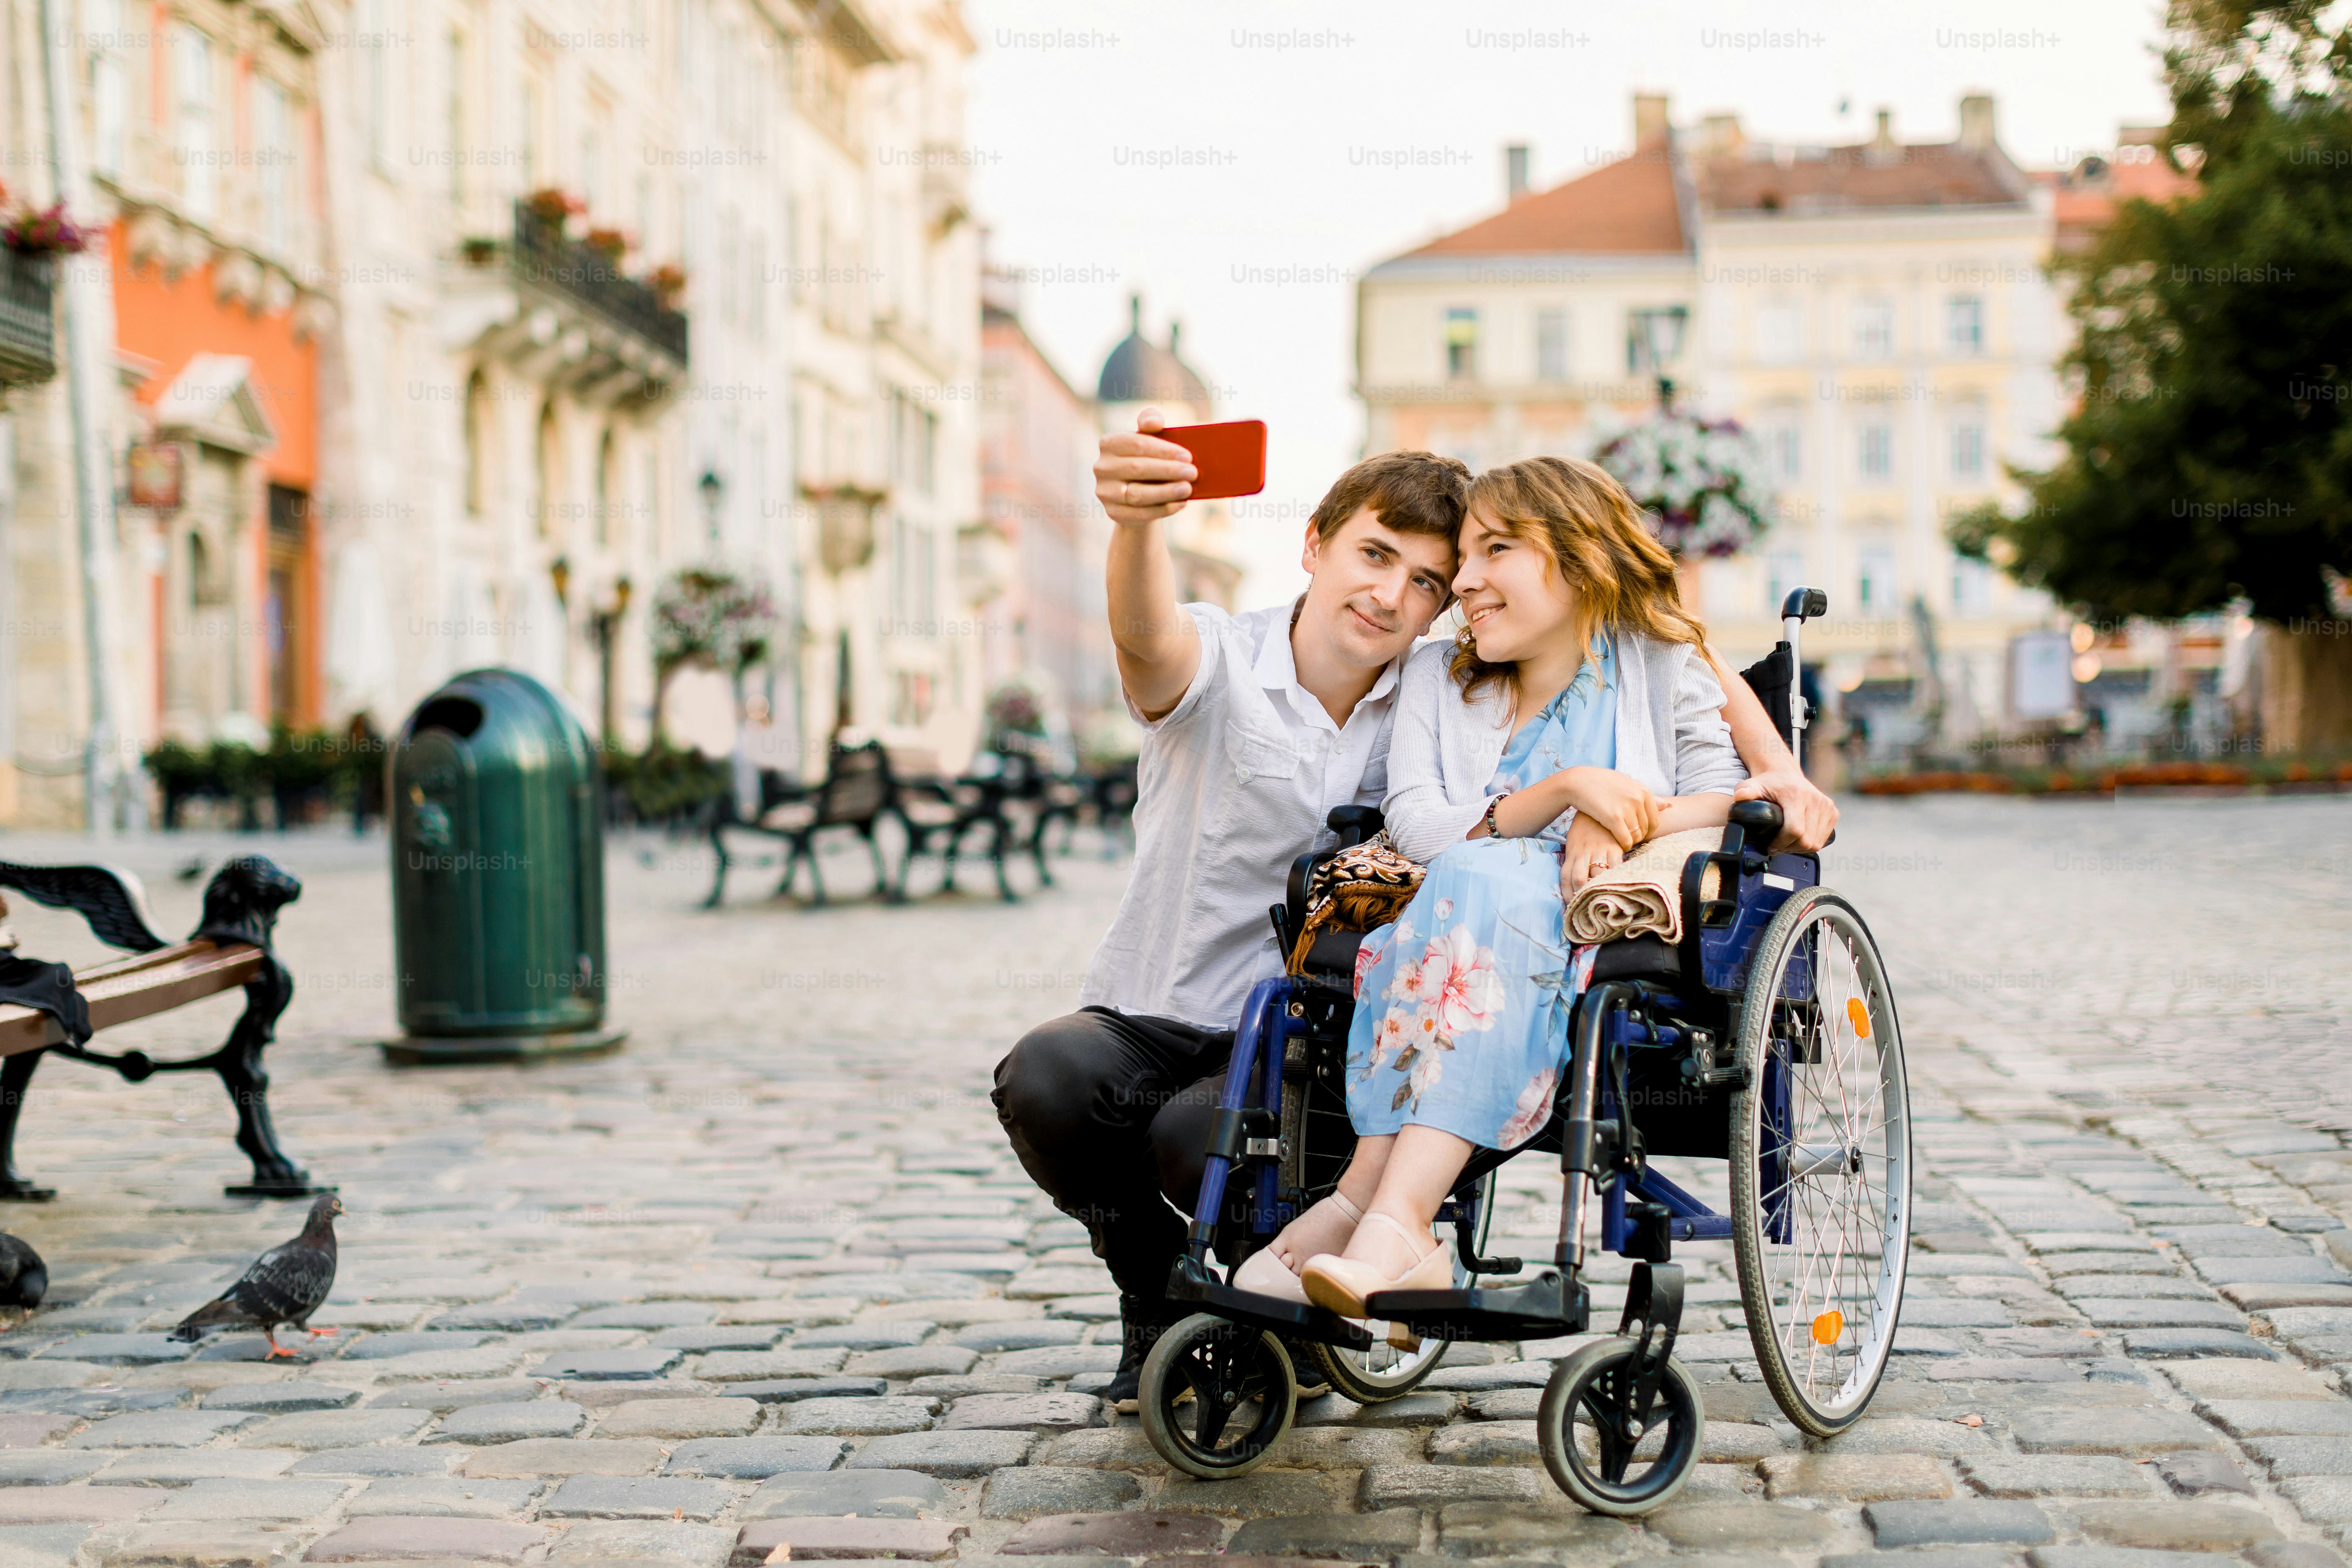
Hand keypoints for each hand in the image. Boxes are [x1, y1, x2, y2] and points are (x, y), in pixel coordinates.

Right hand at [1095, 407, 1195, 526]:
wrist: (1138, 494)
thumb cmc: (1147, 459)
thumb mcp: (1149, 438)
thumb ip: (1150, 422)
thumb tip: (1154, 422)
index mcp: (1109, 443)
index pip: (1137, 444)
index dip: (1163, 450)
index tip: (1187, 456)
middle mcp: (1102, 467)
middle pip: (1138, 468)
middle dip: (1168, 470)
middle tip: (1192, 473)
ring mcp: (1104, 492)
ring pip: (1138, 494)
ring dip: (1166, 492)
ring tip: (1187, 489)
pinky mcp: (1113, 512)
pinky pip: (1139, 513)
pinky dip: (1162, 509)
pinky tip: (1180, 503)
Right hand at [1555, 767, 1656, 849]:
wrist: (1578, 781)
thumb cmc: (1602, 783)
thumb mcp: (1627, 785)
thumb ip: (1647, 796)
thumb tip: (1669, 805)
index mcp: (1643, 790)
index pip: (1655, 819)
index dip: (1646, 830)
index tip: (1635, 832)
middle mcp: (1638, 798)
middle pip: (1646, 829)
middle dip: (1638, 836)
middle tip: (1626, 837)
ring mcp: (1626, 808)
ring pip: (1636, 836)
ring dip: (1630, 841)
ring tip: (1621, 839)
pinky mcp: (1613, 817)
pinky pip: (1626, 839)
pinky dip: (1624, 845)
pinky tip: (1617, 844)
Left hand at [1560, 813, 1624, 898]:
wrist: (1598, 807)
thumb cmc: (1585, 829)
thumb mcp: (1574, 843)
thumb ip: (1574, 861)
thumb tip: (1574, 883)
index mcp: (1571, 853)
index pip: (1565, 878)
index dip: (1566, 894)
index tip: (1570, 906)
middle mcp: (1582, 853)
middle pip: (1578, 879)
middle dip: (1581, 895)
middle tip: (1586, 907)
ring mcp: (1598, 850)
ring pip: (1596, 875)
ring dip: (1598, 889)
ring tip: (1602, 901)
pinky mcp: (1614, 847)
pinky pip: (1615, 865)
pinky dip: (1615, 876)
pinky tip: (1617, 885)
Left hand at [1734, 767, 1837, 851]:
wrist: (1785, 774)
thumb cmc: (1769, 783)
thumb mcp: (1753, 785)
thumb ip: (1745, 791)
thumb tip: (1740, 796)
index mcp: (1798, 795)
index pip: (1795, 830)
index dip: (1781, 843)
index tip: (1770, 846)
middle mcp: (1816, 800)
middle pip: (1806, 840)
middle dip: (1789, 847)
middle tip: (1776, 846)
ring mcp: (1827, 806)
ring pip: (1816, 843)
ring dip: (1799, 847)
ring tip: (1786, 843)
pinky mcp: (1833, 812)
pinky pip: (1823, 838)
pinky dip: (1811, 842)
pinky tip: (1798, 838)